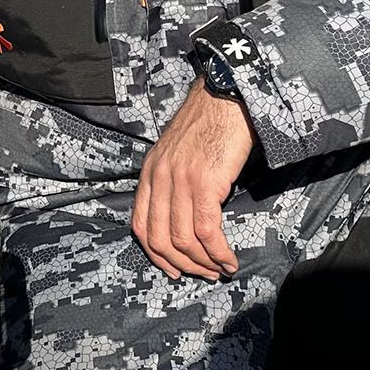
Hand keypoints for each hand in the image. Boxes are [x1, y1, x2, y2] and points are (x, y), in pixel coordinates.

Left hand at [132, 83, 255, 280]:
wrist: (227, 96)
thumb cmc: (210, 122)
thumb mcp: (178, 151)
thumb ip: (173, 179)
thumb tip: (186, 216)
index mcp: (150, 172)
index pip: (140, 224)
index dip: (155, 254)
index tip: (173, 269)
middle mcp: (159, 178)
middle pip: (159, 238)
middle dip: (181, 264)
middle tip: (203, 274)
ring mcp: (179, 180)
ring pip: (183, 239)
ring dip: (203, 262)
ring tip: (220, 268)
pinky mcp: (204, 182)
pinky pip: (207, 230)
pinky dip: (218, 251)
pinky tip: (229, 258)